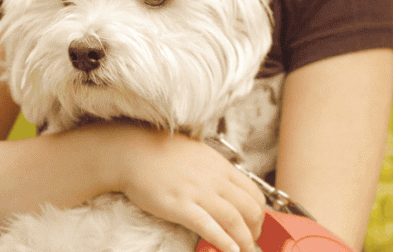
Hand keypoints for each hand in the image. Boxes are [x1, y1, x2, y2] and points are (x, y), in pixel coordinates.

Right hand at [100, 123, 265, 251]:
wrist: (132, 151)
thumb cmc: (162, 151)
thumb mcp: (199, 153)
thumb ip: (215, 169)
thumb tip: (227, 183)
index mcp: (221, 167)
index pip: (255, 194)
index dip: (260, 214)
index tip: (256, 226)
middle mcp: (215, 180)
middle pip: (250, 209)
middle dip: (256, 231)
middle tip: (251, 242)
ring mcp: (198, 193)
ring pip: (234, 220)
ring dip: (245, 241)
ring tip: (245, 251)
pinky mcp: (180, 206)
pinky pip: (208, 227)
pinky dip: (223, 241)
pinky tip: (231, 251)